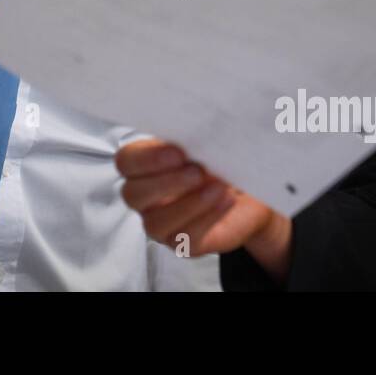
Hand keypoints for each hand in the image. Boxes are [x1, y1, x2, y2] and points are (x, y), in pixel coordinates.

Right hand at [115, 140, 291, 280]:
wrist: (249, 195)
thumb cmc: (220, 164)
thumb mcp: (206, 144)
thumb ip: (191, 137)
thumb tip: (192, 130)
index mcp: (145, 167)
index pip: (126, 162)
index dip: (146, 158)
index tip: (177, 151)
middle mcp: (146, 198)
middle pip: (132, 195)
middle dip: (166, 182)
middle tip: (197, 170)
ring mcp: (162, 224)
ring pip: (155, 223)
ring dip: (188, 203)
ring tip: (217, 186)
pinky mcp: (184, 244)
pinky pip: (186, 237)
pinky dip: (207, 217)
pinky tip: (225, 200)